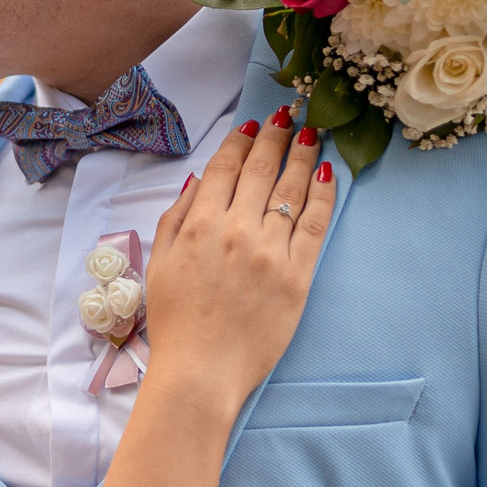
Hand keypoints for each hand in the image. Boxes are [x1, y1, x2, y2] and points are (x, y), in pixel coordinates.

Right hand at [143, 106, 334, 407]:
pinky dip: (323, 194)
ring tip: (312, 133)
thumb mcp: (158, 265)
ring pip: (292, 190)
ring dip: (303, 155)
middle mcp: (235, 230)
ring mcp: (269, 252)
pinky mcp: (297, 275)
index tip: (253, 126)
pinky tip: (327, 173)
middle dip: (277, 136)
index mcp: (198, 226)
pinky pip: (315, 225)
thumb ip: (175, 219)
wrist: (201, 372)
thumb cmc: (175, 324)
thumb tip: (198, 181)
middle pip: (262, 170)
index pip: (225, 169)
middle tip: (289, 114)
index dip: (241, 142)